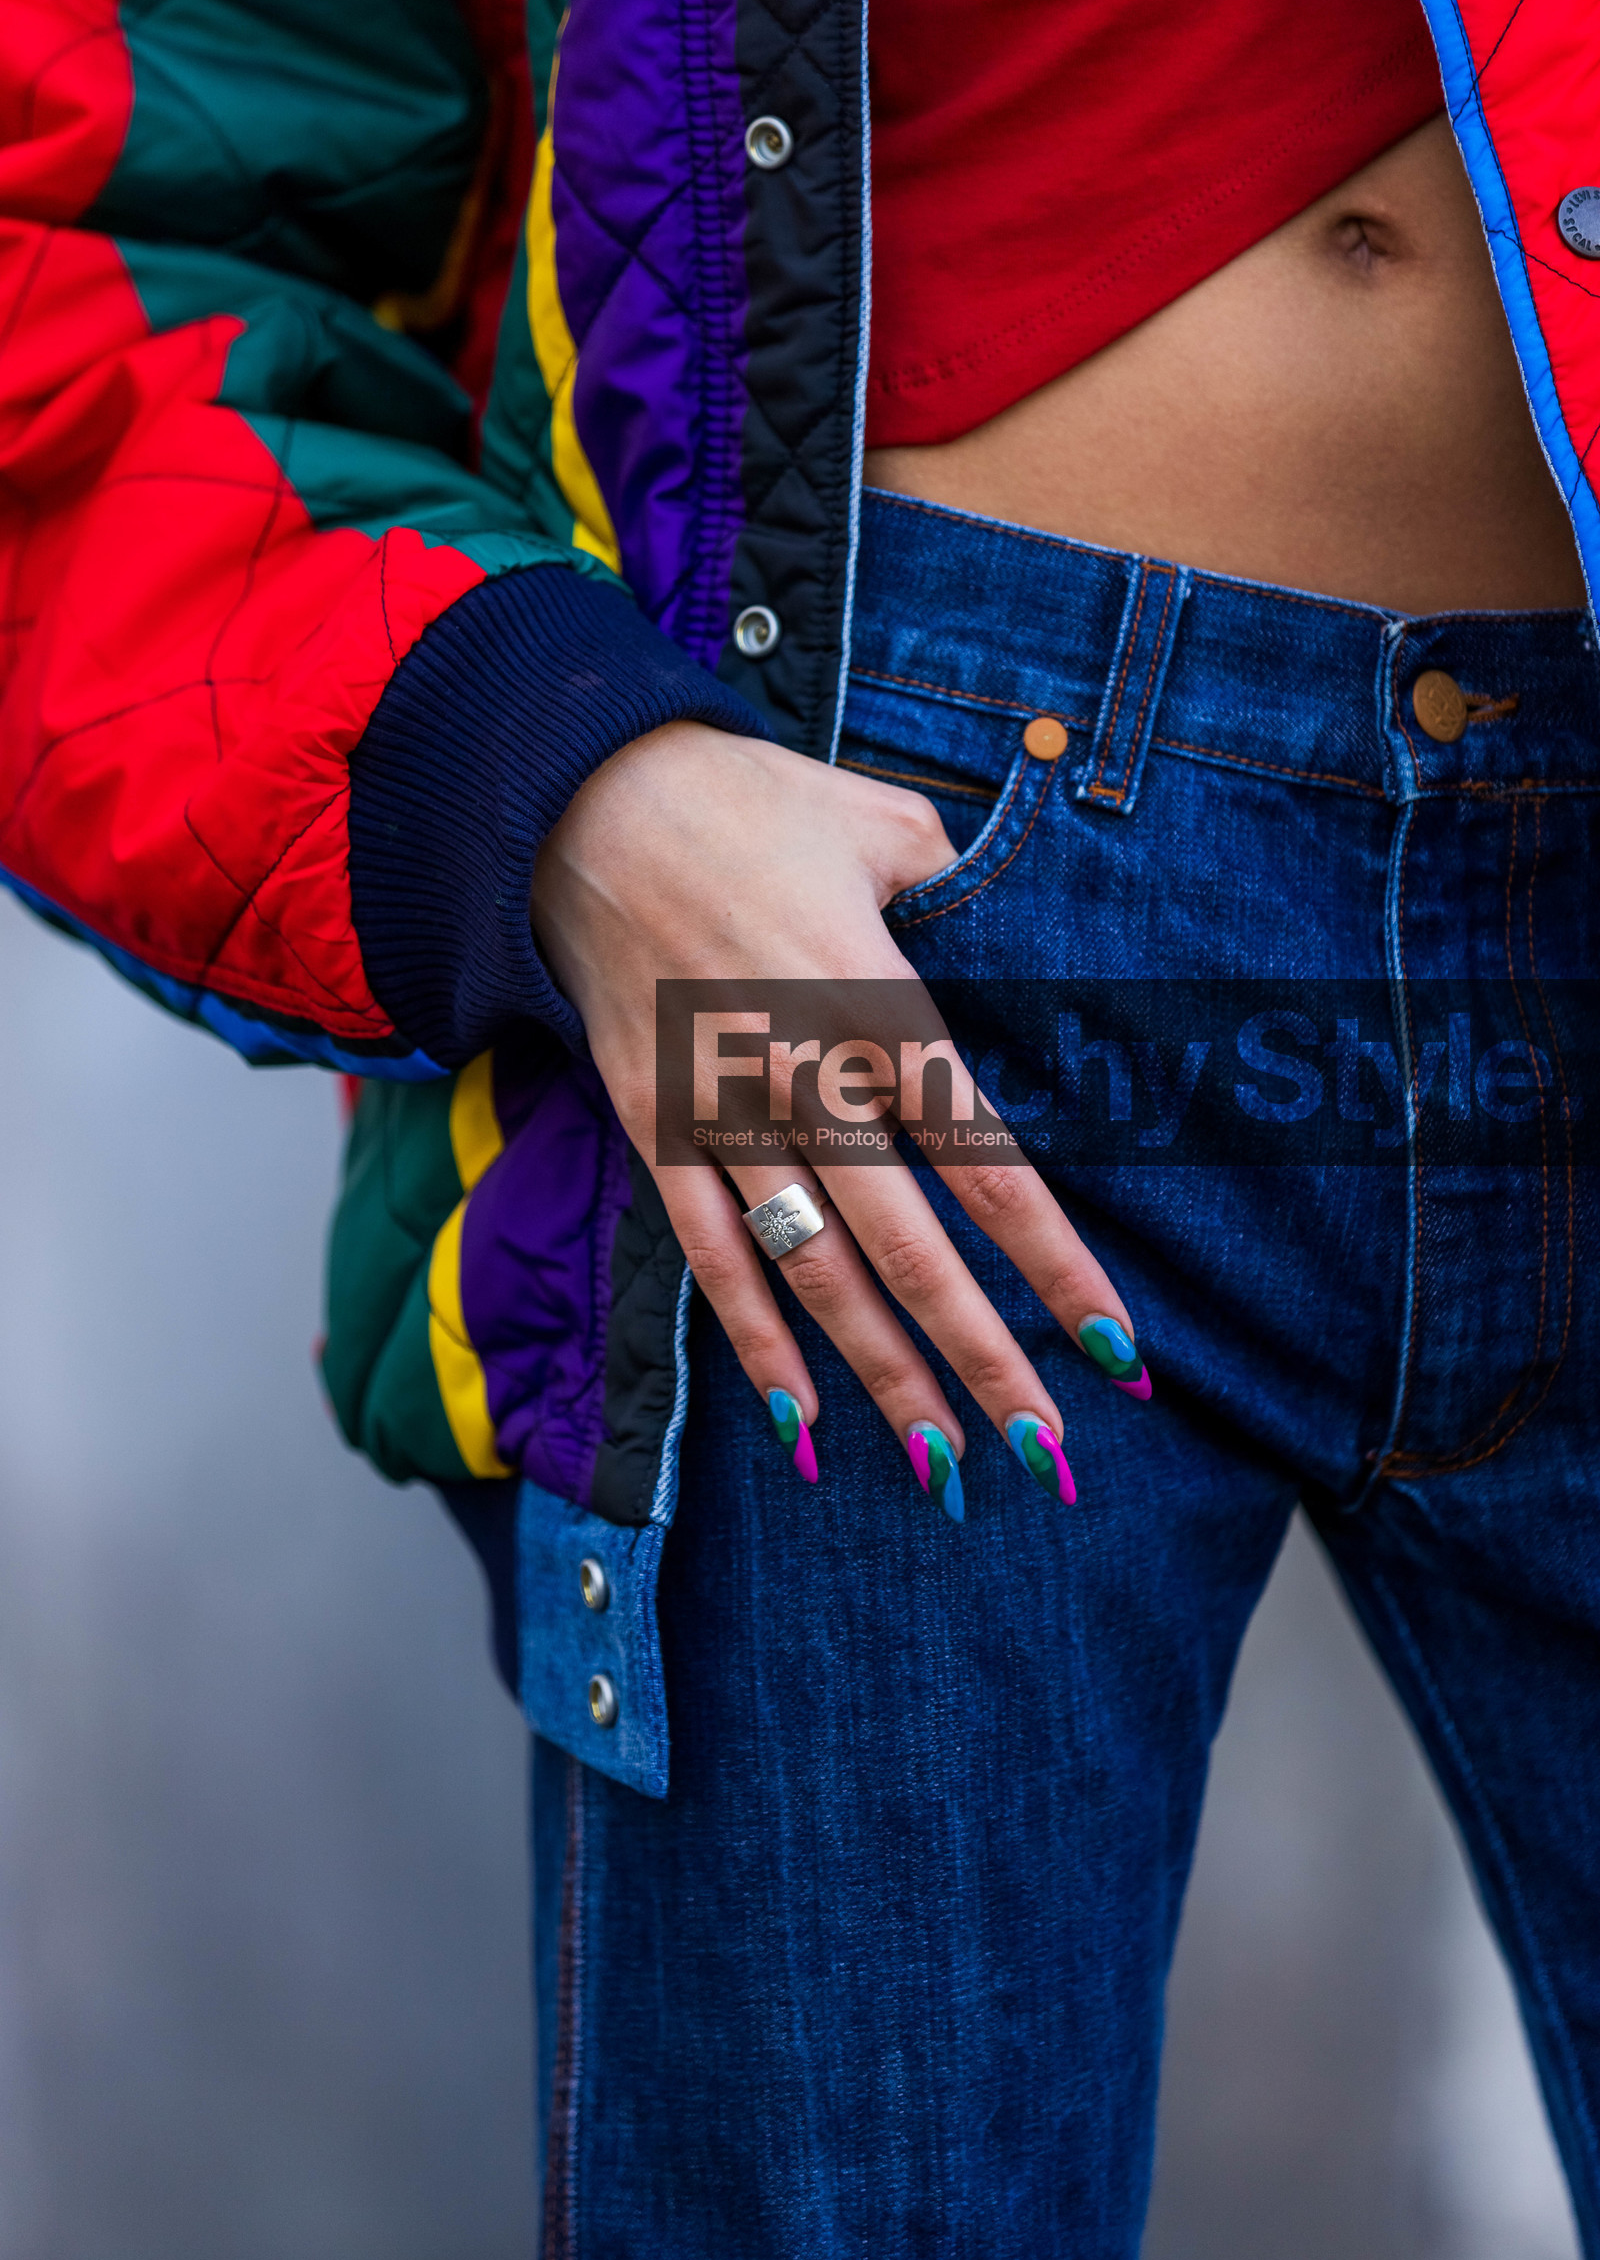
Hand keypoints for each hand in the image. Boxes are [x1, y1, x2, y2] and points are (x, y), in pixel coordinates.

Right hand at [530, 720, 1145, 1516]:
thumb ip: (965, 895)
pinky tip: (799, 1418)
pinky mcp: (654, 1127)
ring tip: (941, 1463)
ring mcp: (722, 1113)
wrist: (579, 796)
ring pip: (815, 1272)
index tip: (1117, 1348)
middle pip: (913, 1250)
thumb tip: (1024, 942)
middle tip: (1046, 1452)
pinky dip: (753, 1340)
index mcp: (881, 1007)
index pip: (990, 1166)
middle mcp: (806, 1079)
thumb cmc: (750, 802)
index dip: (1056, 1266)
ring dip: (881, 1376)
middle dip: (986, 1360)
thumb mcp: (886, 822)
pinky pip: (708, 1254)